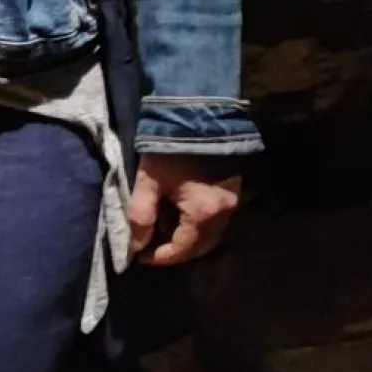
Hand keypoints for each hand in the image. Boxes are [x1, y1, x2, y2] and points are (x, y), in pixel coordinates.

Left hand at [128, 154, 240, 268]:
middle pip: (200, 247)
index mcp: (203, 213)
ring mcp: (233, 202)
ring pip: (211, 236)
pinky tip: (182, 219)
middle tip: (153, 249)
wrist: (199, 114)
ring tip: (166, 235)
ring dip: (189, 241)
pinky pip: (217, 221)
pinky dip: (200, 227)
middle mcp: (224, 213)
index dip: (160, 257)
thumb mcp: (148, 181)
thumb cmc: (170, 148)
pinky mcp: (234, 191)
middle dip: (176, 252)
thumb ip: (141, 216)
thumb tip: (137, 246)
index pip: (182, 249)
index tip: (140, 256)